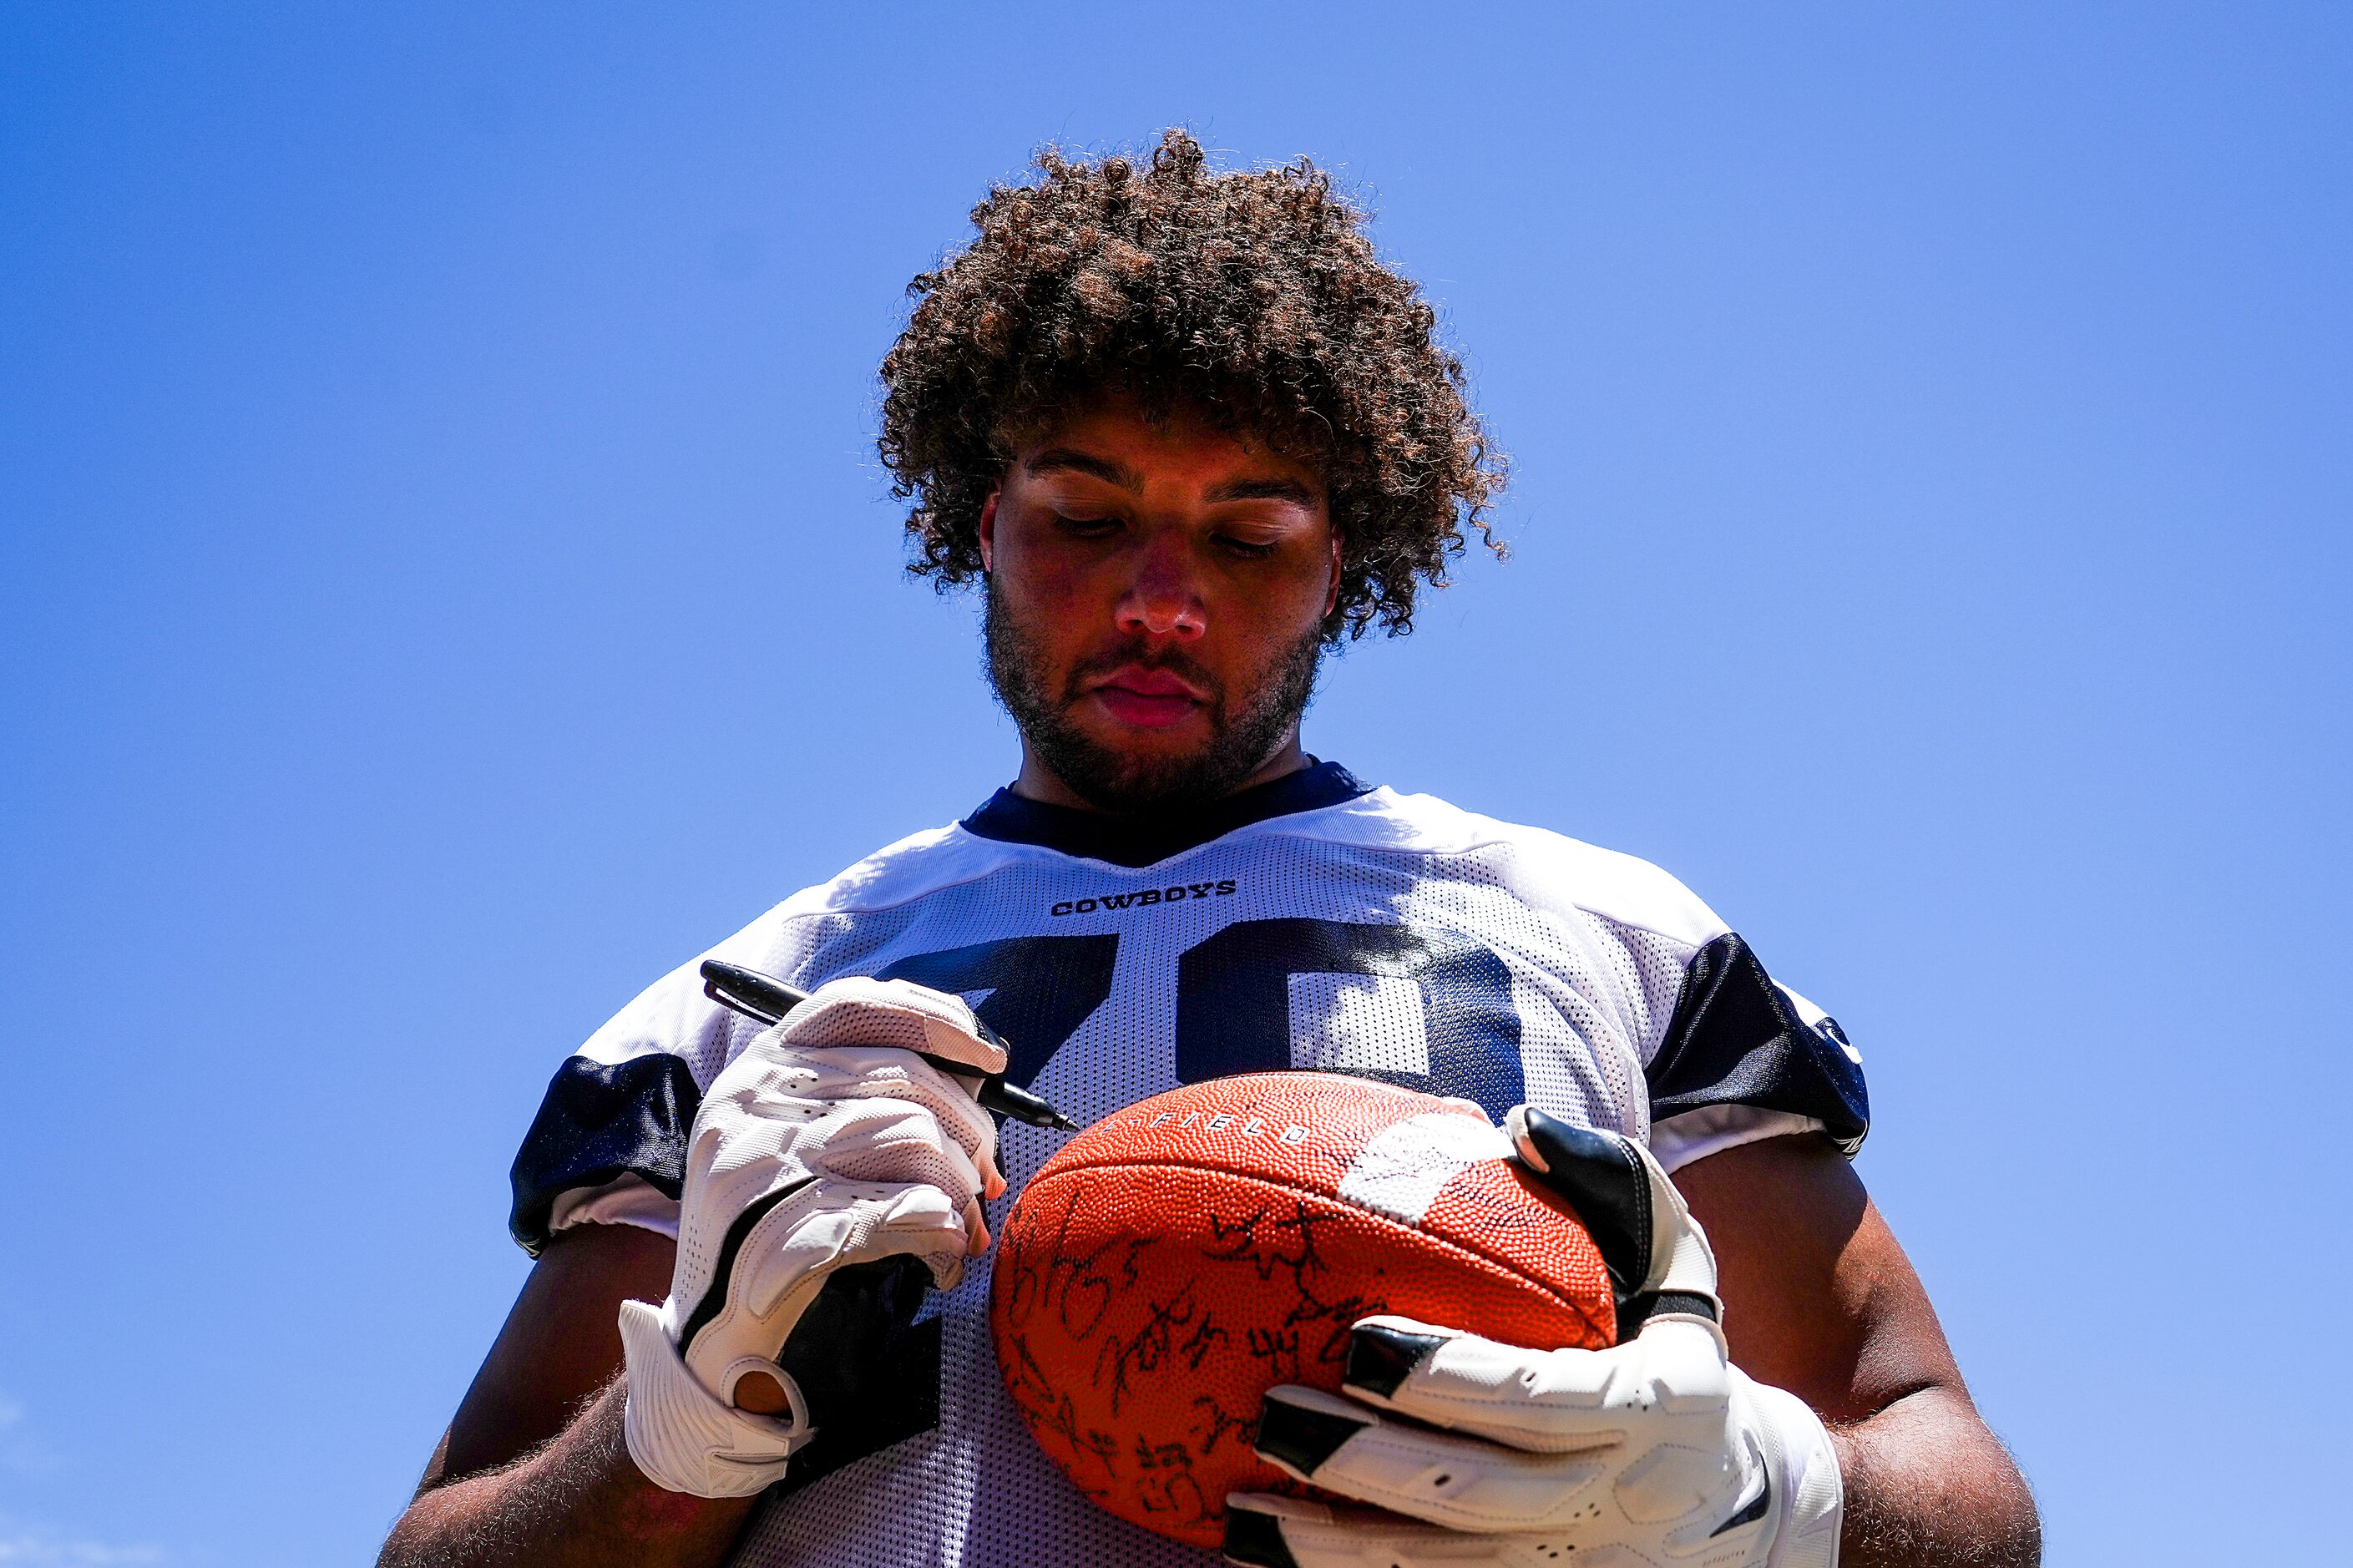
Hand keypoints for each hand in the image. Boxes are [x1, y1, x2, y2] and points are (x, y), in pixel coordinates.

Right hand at [617, 976, 1006, 1496]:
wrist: (711, 1347)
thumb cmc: (782, 1234)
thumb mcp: (810, 1146)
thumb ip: (873, 1096)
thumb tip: (978, 1071)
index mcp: (758, 1072)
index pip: (854, 1006)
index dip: (934, 1019)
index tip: (992, 1059)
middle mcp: (747, 1106)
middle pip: (902, 1076)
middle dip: (969, 1131)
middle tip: (986, 1181)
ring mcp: (756, 1170)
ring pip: (911, 1137)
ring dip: (959, 1188)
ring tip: (961, 1228)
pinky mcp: (774, 1238)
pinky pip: (901, 1209)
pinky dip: (942, 1232)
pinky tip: (942, 1258)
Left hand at [1227, 1108, 1842, 1567]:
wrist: (1734, 1492)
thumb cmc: (1668, 1338)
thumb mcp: (1670, 1252)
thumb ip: (1605, 1180)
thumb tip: (1520, 1126)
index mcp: (1656, 1407)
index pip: (1540, 1399)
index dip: (1448, 1379)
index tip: (1358, 1343)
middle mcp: (1617, 1500)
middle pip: (1477, 1496)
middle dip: (1367, 1463)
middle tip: (1274, 1416)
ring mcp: (1576, 1567)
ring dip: (1338, 1551)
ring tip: (1243, 1511)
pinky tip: (1266, 1563)